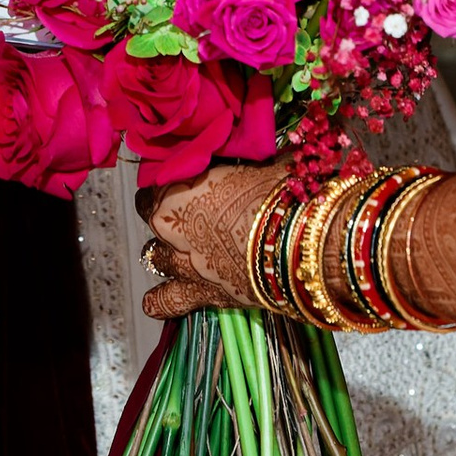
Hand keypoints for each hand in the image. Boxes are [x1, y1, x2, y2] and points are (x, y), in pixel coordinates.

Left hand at [138, 159, 282, 318]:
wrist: (301, 242)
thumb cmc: (282, 193)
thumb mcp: (258, 162)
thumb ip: (243, 162)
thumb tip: (253, 153)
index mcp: (180, 187)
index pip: (157, 179)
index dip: (173, 180)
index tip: (186, 180)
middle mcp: (171, 226)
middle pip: (153, 217)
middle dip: (169, 214)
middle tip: (193, 212)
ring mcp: (182, 262)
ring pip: (154, 256)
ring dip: (166, 252)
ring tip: (182, 250)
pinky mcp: (201, 293)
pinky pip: (166, 301)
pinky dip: (159, 301)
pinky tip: (155, 301)